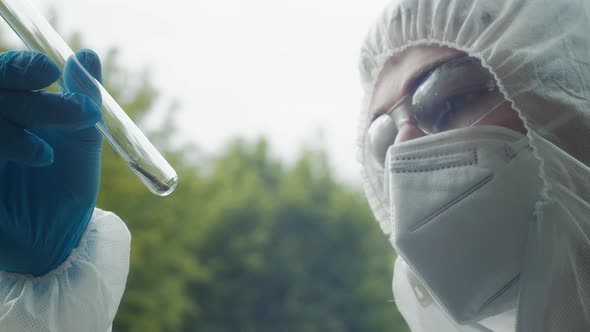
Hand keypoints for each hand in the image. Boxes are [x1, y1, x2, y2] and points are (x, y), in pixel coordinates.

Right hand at [0, 49, 102, 275]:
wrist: (55, 239)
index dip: (21, 67)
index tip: (52, 70)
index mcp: (10, 110)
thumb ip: (83, 98)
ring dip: (13, 133)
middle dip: (28, 101)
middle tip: (73, 112)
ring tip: (47, 156)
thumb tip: (87, 56)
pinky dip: (6, 148)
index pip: (4, 74)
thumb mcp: (80, 141)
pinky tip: (39, 160)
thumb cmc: (64, 188)